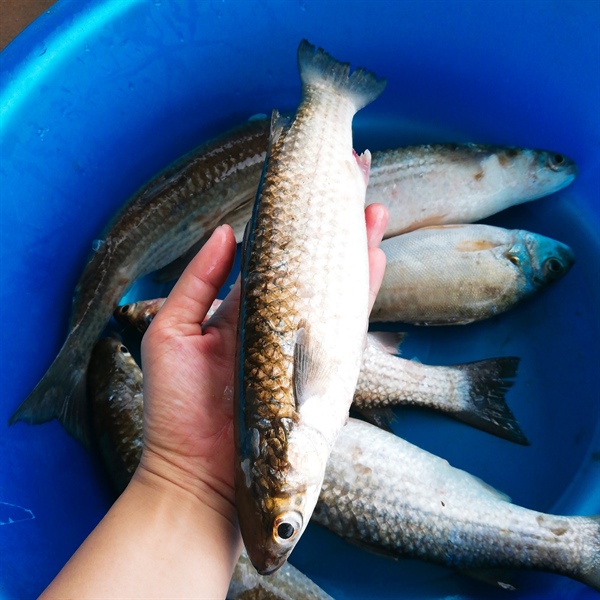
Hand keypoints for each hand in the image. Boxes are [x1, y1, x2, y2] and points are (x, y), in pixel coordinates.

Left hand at [136, 203, 388, 525]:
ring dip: (356, 245)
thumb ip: (198, 281)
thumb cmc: (177, 407)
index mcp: (244, 309)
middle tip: (352, 179)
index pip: (275, 255)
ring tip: (373, 205)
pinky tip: (374, 253)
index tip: (305, 185)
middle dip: (332, 222)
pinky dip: (363, 286)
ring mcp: (305, 342)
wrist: (200, 472)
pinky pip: (350, 319)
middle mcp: (280, 320)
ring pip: (336, 283)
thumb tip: (226, 232)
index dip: (291, 221)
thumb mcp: (171, 332)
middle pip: (312, 262)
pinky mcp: (325, 367)